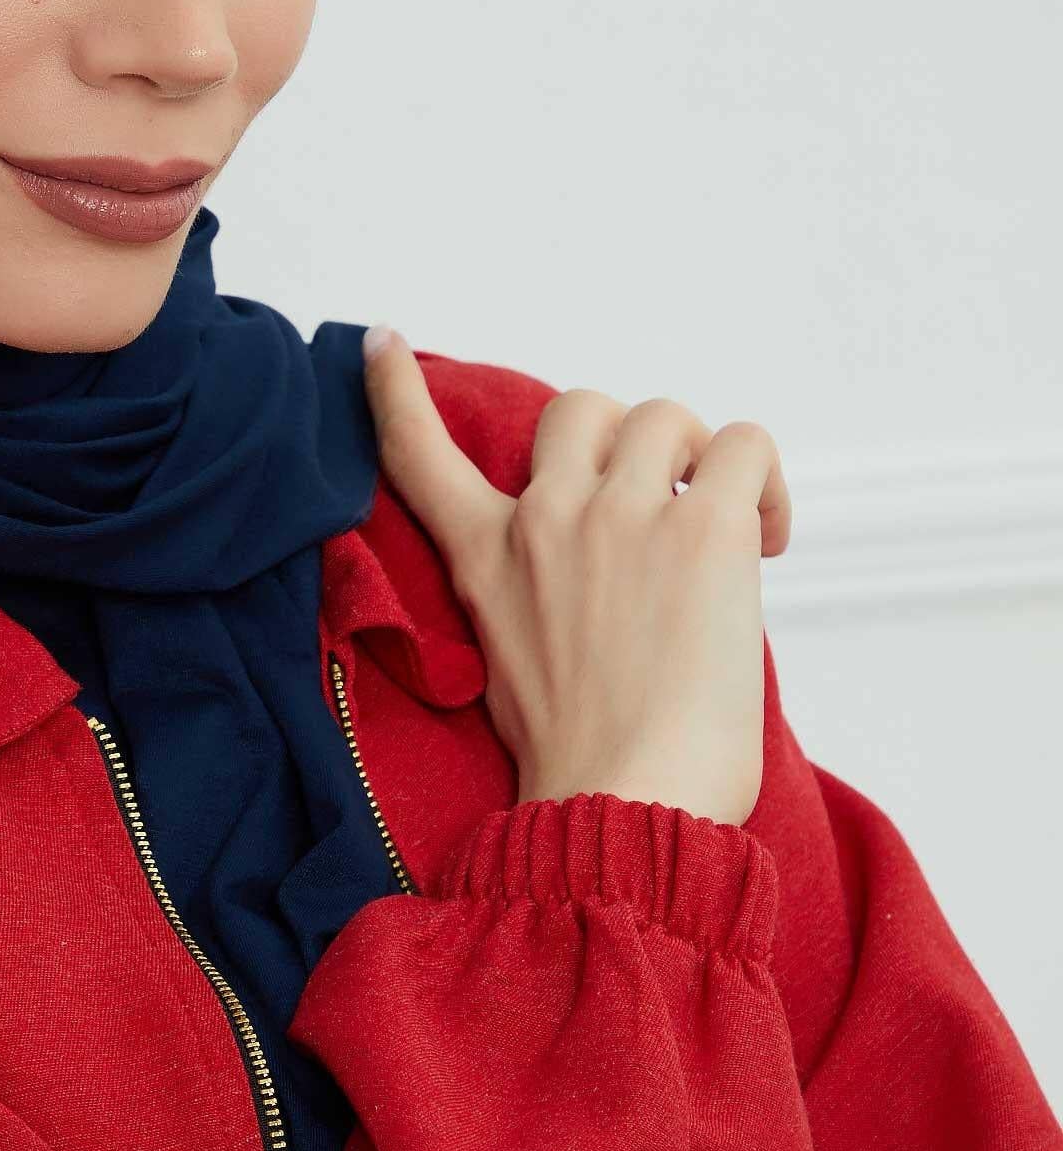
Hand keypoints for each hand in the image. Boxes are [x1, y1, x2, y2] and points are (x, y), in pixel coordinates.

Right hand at [361, 330, 791, 826]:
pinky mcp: (704, 531)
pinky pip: (746, 444)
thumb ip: (543, 594)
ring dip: (702, 462)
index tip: (383, 344)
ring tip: (733, 534)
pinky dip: (766, 483)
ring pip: (667, 417)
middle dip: (627, 442)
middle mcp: (544, 520)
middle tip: (666, 505)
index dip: (395, 391)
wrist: (619, 806)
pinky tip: (768, 544)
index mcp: (487, 560)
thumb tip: (609, 576)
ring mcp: (622, 516)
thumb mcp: (517, 666)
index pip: (419, 454)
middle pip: (580, 408)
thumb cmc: (582, 766)